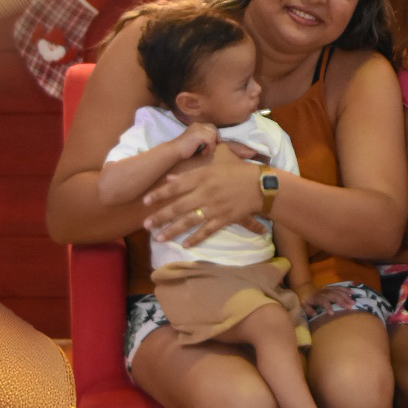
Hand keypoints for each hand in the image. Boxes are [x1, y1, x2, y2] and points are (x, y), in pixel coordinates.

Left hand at [144, 155, 268, 245]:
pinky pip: (206, 231)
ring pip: (189, 221)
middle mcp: (205, 193)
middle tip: (145, 224)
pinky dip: (195, 238)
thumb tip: (171, 177)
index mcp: (203, 176)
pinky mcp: (223, 219)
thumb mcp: (217, 163)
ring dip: (172, 230)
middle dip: (160, 216)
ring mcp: (214, 208)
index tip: (145, 201)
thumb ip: (193, 169)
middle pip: (178, 206)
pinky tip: (184, 245)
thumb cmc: (240, 170)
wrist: (262, 185)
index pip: (176, 186)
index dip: (159, 194)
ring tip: (159, 237)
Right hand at [176, 122, 217, 159]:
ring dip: (211, 146)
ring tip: (204, 152)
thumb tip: (216, 139)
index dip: (215, 135)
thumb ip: (203, 137)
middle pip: (214, 129)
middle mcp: (198, 125)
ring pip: (213, 136)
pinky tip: (203, 153)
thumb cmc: (184, 149)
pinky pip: (211, 141)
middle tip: (210, 149)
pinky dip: (210, 148)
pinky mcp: (199, 135)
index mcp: (196, 125)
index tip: (214, 144)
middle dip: (215, 139)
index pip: (211, 126)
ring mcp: (198, 129)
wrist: (174, 151)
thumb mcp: (195, 140)